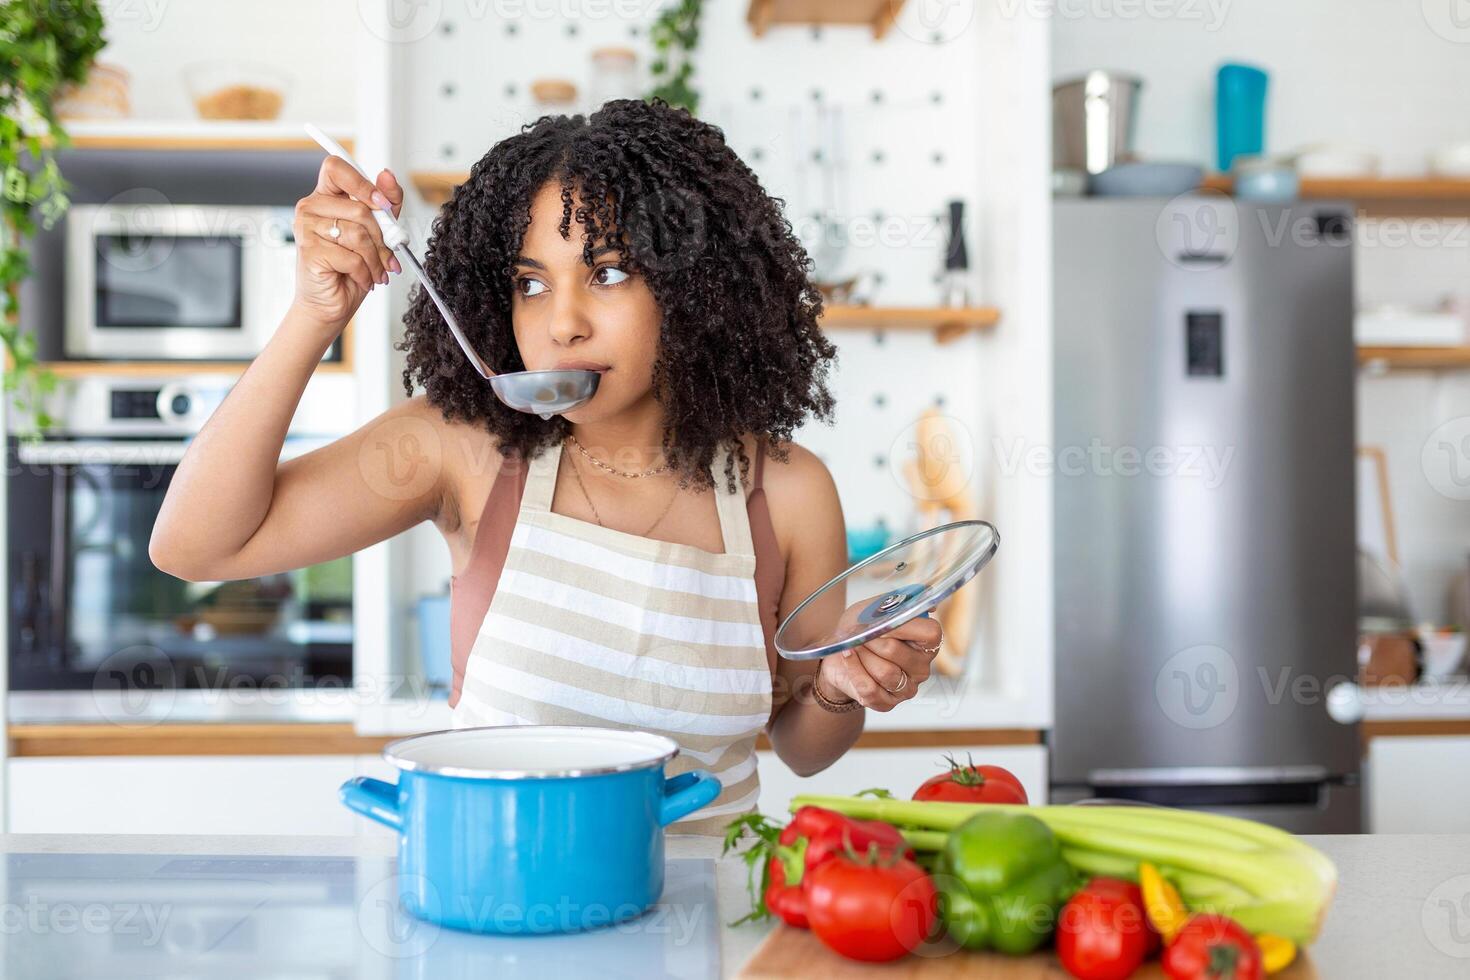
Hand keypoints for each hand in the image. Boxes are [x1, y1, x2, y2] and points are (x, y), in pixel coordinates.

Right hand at [291, 156, 404, 336]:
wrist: (330, 304)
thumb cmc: (351, 269)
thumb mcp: (376, 233)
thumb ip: (385, 204)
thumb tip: (387, 175)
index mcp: (326, 196)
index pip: (337, 167)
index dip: (363, 183)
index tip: (382, 204)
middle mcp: (311, 207)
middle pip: (359, 208)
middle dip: (383, 237)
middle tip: (388, 255)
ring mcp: (306, 228)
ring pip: (358, 234)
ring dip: (376, 259)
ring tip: (377, 271)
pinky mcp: (309, 251)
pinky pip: (352, 257)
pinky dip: (366, 273)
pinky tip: (364, 279)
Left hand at [815, 615, 941, 710]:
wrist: (839, 652)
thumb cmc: (861, 629)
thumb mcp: (875, 608)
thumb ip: (899, 602)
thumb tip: (929, 607)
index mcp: (926, 643)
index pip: (930, 634)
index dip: (902, 626)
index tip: (880, 622)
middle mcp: (921, 669)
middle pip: (897, 651)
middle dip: (871, 640)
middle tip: (859, 634)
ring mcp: (906, 689)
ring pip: (884, 672)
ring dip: (862, 655)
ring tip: (853, 647)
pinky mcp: (886, 703)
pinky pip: (869, 688)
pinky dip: (853, 669)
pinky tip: (848, 657)